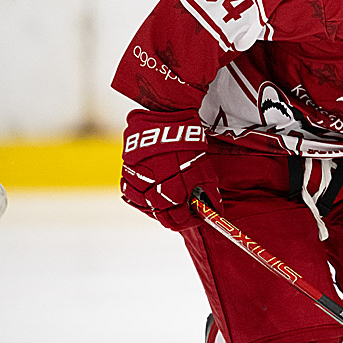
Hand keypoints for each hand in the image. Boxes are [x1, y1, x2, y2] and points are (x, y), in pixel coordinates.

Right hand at [120, 108, 218, 230]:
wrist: (168, 121)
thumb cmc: (189, 146)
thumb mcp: (205, 169)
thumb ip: (208, 193)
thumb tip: (214, 211)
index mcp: (178, 188)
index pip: (180, 218)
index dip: (187, 222)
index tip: (193, 220)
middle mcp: (157, 187)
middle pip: (162, 215)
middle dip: (172, 217)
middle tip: (180, 215)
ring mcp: (140, 179)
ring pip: (144, 204)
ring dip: (155, 207)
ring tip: (165, 202)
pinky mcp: (127, 170)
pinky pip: (130, 192)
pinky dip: (139, 196)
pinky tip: (149, 194)